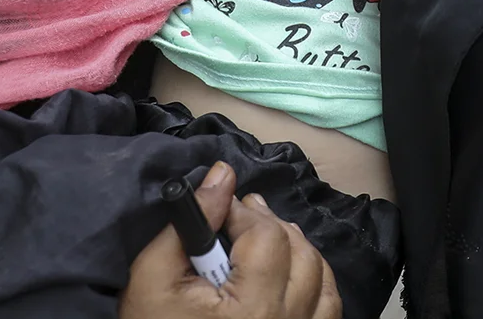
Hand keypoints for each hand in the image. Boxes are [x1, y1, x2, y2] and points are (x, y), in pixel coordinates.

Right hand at [121, 162, 341, 318]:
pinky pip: (328, 307)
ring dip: (298, 250)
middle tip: (242, 216)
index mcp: (251, 309)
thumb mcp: (154, 274)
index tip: (222, 210)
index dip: (244, 212)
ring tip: (266, 240)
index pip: (267, 237)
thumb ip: (191, 222)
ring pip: (322, 278)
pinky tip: (290, 273)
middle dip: (271, 225)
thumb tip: (223, 176)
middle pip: (301, 253)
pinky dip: (316, 282)